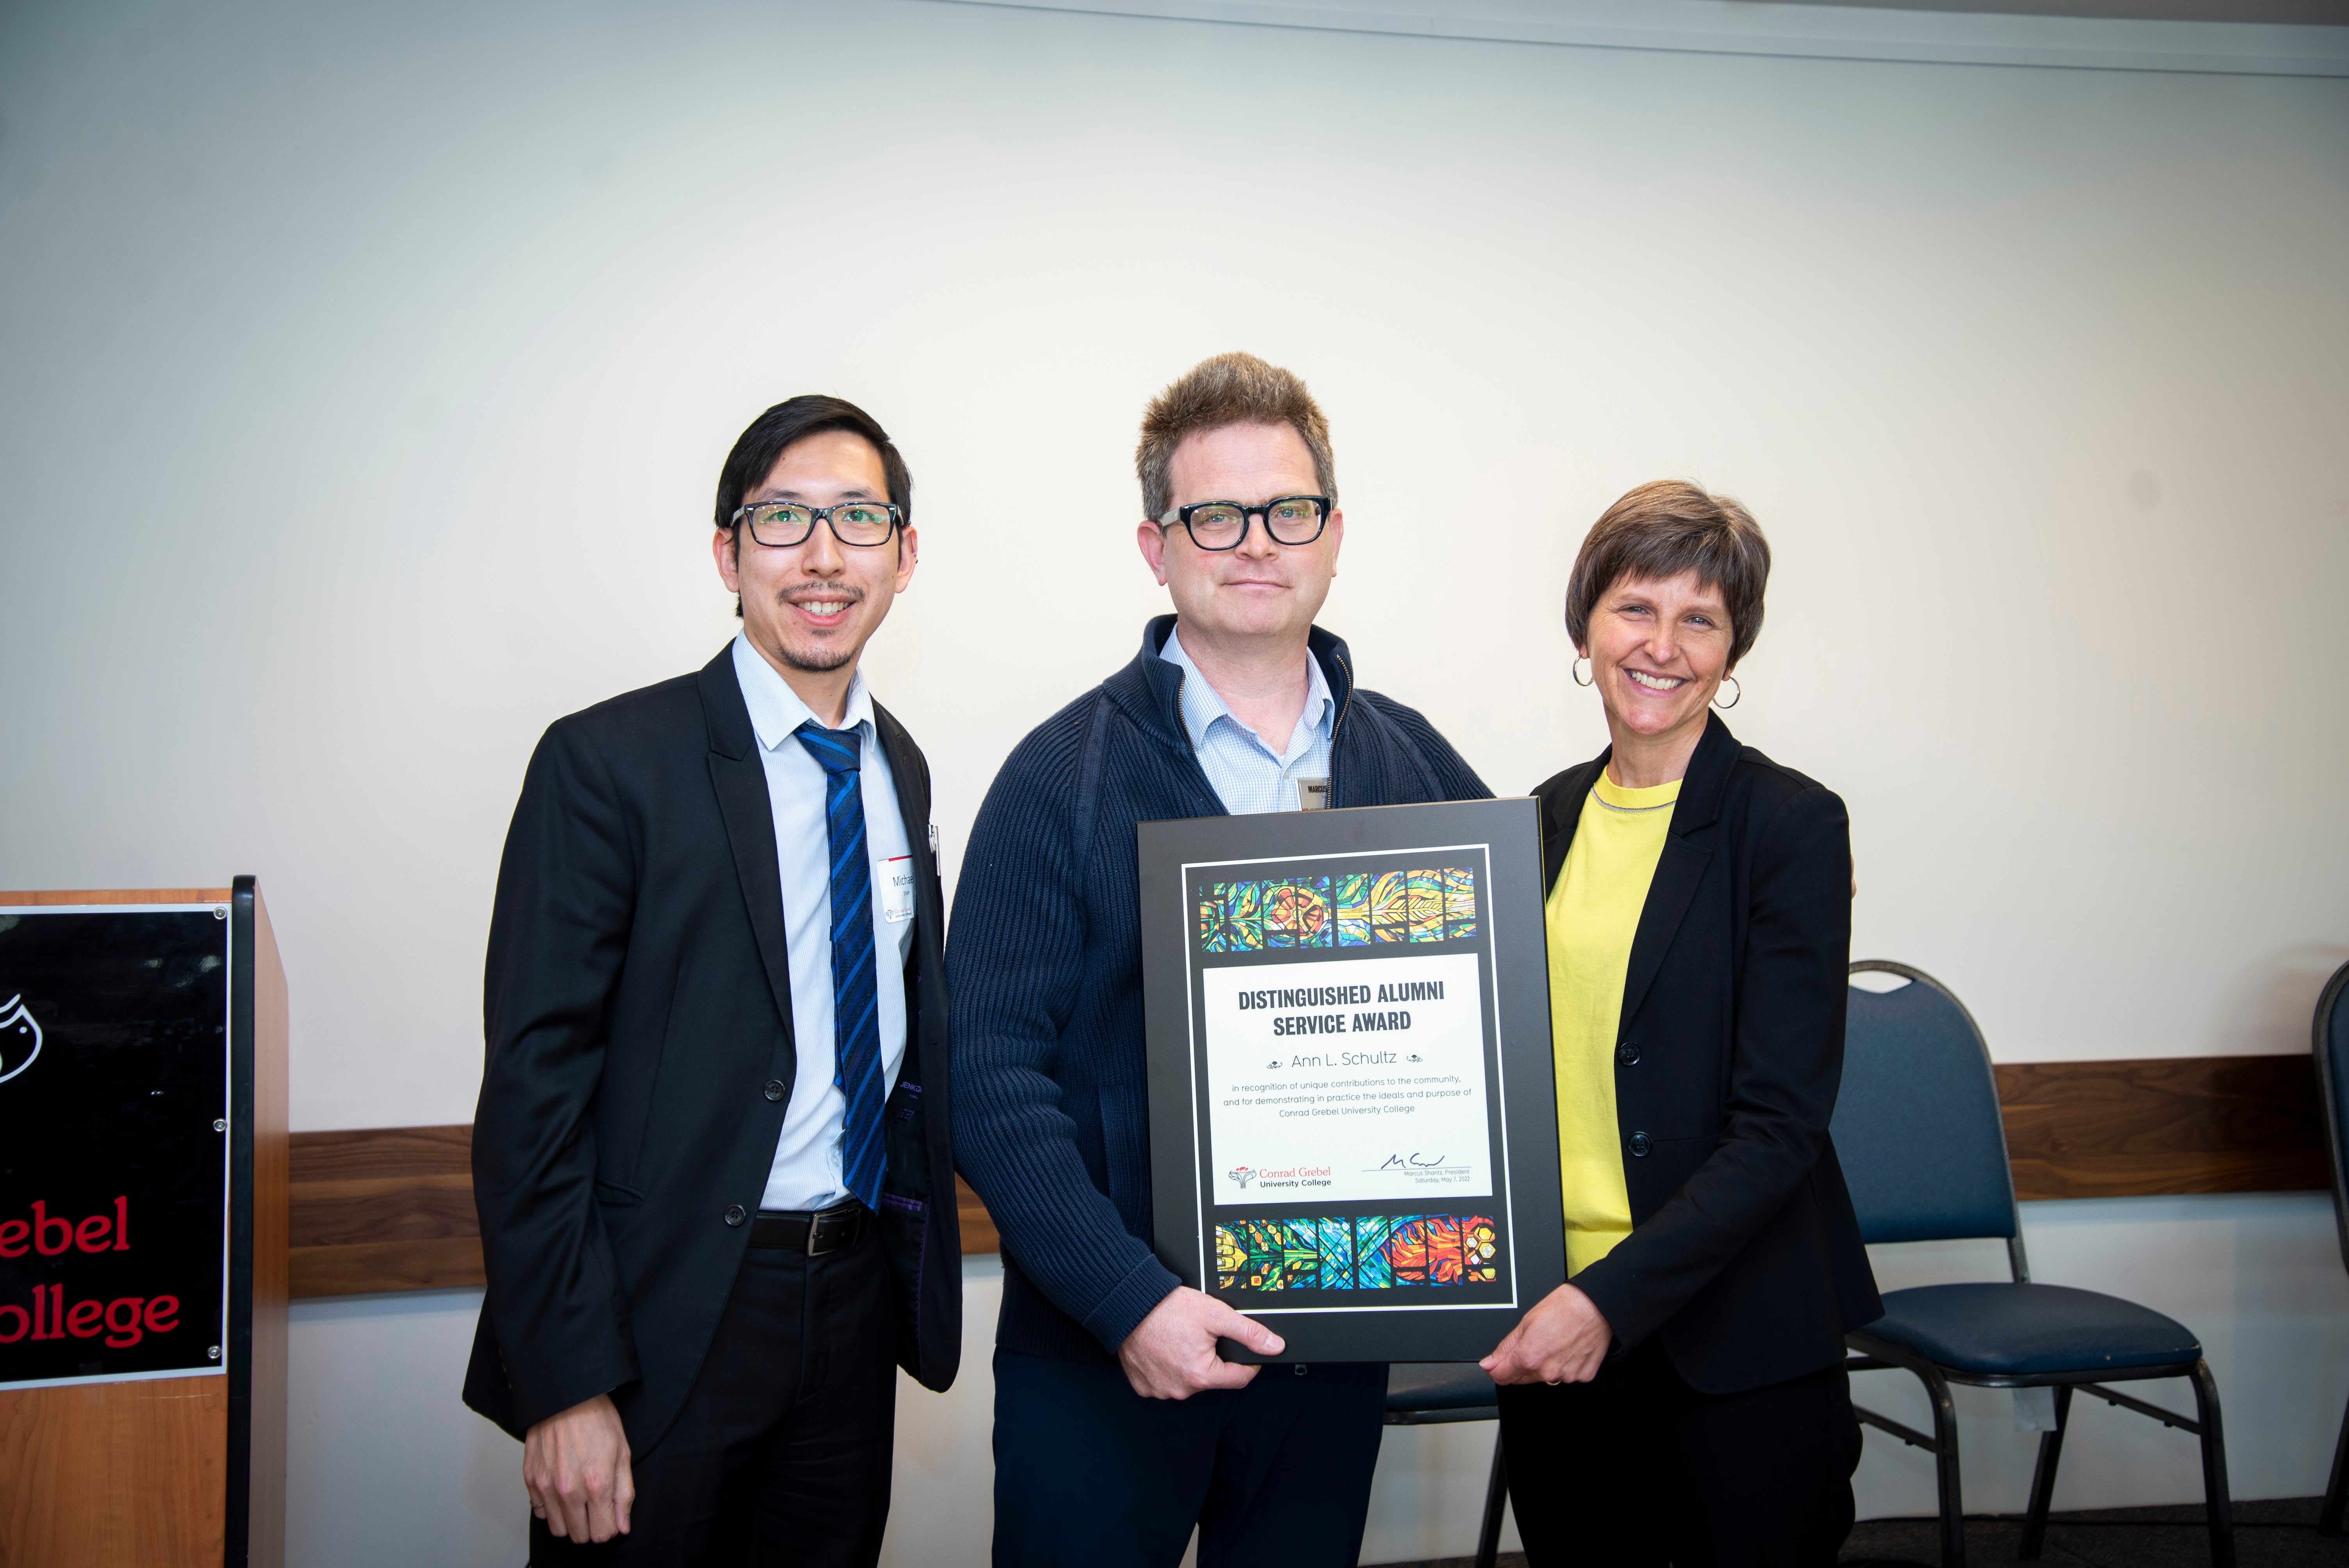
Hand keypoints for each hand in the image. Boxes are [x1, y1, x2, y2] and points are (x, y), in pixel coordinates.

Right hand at [524, 1392, 634, 1542]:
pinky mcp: (531, 1479)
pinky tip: (561, 1490)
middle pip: (580, 1536)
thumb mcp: (622, 1453)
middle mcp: (569, 1490)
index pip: (602, 1533)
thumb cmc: (597, 1420)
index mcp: (597, 1484)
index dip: (609, 1527)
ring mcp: (546, 1486)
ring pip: (558, 1529)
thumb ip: (624, 1494)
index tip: (610, 1516)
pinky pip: (540, 1511)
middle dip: (591, 1526)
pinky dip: (551, 1507)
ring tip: (578, 1500)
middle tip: (595, 1507)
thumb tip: (622, 1526)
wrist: (566, 1395)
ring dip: (570, 1521)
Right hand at [1117, 1286, 1283, 1398]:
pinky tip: (1164, 1348)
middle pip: (1212, 1378)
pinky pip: (1164, 1381)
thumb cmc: (1167, 1308)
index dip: (1246, 1361)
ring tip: (1180, 1339)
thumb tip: (1275, 1346)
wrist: (1128, 1304)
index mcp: (1201, 1376)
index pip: (1240, 1378)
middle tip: (1201, 1335)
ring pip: (1188, 1380)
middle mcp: (1180, 1390)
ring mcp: (1160, 1390)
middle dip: (1212, 1359)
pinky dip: (1167, 1368)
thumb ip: (1249, 1332)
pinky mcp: (1143, 1386)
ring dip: (1188, 1364)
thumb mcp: (1216, 1314)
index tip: (1240, 1348)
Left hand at [1480, 1283, 1612, 1386]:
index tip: (1496, 1362)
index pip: (1502, 1376)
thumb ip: (1505, 1348)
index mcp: (1528, 1358)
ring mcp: (1566, 1376)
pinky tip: (1567, 1348)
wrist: (1596, 1306)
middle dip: (1521, 1363)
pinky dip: (1564, 1365)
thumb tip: (1489, 1363)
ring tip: (1553, 1342)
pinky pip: (1566, 1375)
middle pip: (1522, 1377)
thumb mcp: (1526, 1322)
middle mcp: (1547, 1372)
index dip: (1496, 1368)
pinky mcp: (1582, 1376)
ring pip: (1544, 1377)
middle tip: (1533, 1341)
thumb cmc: (1564, 1307)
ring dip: (1543, 1365)